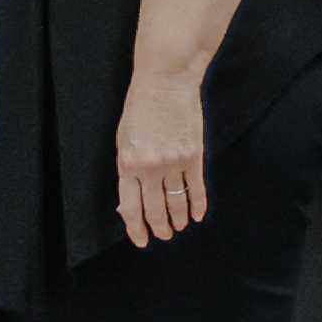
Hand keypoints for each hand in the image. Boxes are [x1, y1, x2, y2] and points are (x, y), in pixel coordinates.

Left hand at [107, 64, 209, 250]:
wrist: (165, 81)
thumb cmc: (140, 107)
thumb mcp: (124, 138)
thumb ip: (128, 168)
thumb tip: (131, 199)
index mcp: (128, 163)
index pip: (131, 207)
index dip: (136, 228)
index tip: (142, 240)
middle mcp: (150, 167)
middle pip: (155, 210)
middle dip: (160, 227)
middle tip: (165, 236)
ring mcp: (174, 163)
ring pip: (177, 202)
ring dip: (179, 219)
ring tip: (180, 227)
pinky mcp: (194, 156)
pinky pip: (196, 188)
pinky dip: (198, 205)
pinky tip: (198, 215)